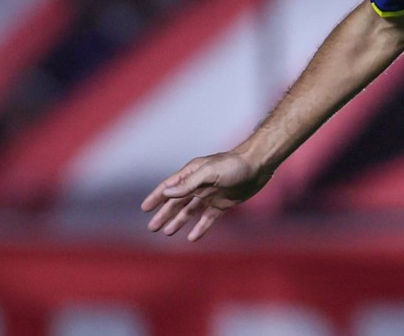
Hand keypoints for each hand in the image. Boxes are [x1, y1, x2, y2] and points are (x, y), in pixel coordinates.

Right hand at [140, 152, 270, 240]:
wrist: (258, 166)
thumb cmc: (233, 165)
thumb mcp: (208, 173)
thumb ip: (188, 184)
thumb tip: (167, 193)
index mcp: (192, 173)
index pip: (169, 187)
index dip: (156, 197)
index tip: (145, 208)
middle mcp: (198, 184)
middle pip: (177, 201)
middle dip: (164, 214)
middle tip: (152, 227)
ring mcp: (210, 195)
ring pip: (190, 211)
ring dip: (178, 221)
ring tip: (167, 233)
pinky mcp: (223, 204)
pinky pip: (208, 218)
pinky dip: (200, 228)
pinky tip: (192, 237)